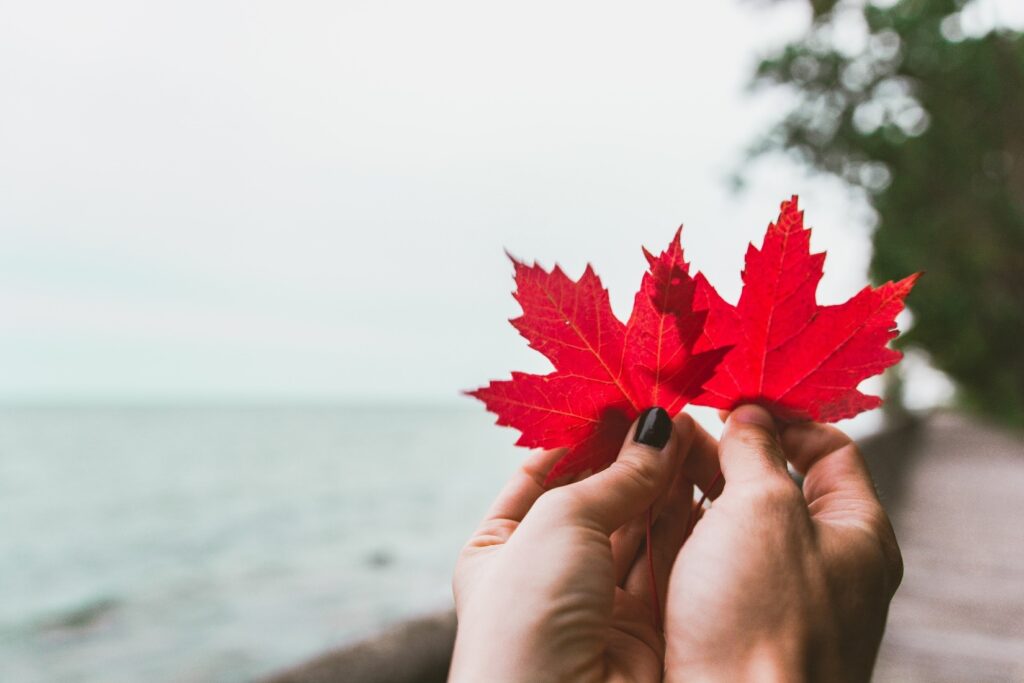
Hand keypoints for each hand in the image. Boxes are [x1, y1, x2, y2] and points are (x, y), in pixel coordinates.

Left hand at [449, 407, 696, 682]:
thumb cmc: (530, 614)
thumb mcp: (559, 524)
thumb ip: (614, 477)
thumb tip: (656, 428)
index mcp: (497, 548)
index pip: (541, 474)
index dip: (584, 437)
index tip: (626, 402)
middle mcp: (545, 574)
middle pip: (596, 500)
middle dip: (633, 458)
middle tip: (674, 415)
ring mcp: (594, 603)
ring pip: (637, 529)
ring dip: (664, 485)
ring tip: (697, 437)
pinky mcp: (642, 629)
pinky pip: (666, 564)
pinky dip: (685, 525)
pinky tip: (703, 484)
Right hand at [663, 405, 903, 682]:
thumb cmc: (763, 615)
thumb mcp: (763, 509)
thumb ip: (756, 452)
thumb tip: (750, 417)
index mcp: (858, 534)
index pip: (830, 450)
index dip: (783, 417)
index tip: (735, 400)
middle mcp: (824, 565)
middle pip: (775, 483)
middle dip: (728, 449)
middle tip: (678, 422)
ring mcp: (777, 596)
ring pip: (735, 520)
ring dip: (697, 484)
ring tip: (652, 455)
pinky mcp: (734, 621)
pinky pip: (709, 557)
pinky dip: (683, 527)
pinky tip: (647, 507)